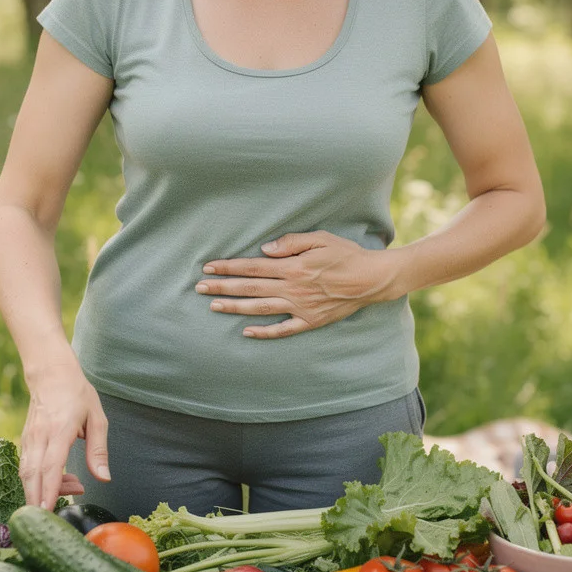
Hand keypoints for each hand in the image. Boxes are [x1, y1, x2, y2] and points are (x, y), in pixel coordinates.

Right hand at [18, 360, 109, 509]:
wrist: (51, 373)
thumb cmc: (77, 394)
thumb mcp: (97, 419)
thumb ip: (98, 451)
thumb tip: (103, 478)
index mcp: (59, 431)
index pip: (50, 466)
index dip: (48, 490)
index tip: (47, 511)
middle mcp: (39, 436)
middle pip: (31, 475)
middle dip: (36, 500)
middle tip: (50, 520)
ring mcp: (29, 438)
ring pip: (27, 473)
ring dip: (42, 490)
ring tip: (72, 490)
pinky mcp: (25, 440)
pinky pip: (27, 466)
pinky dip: (39, 480)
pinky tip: (60, 480)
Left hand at [196, 231, 398, 338]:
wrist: (372, 279)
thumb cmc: (347, 254)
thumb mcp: (321, 239)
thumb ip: (291, 242)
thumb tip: (265, 249)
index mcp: (292, 267)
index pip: (252, 266)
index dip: (228, 267)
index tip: (209, 267)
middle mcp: (292, 288)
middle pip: (250, 287)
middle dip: (222, 288)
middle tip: (199, 288)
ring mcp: (300, 307)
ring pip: (260, 308)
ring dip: (235, 307)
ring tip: (214, 307)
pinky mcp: (310, 321)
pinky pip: (283, 329)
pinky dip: (264, 332)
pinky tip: (247, 332)